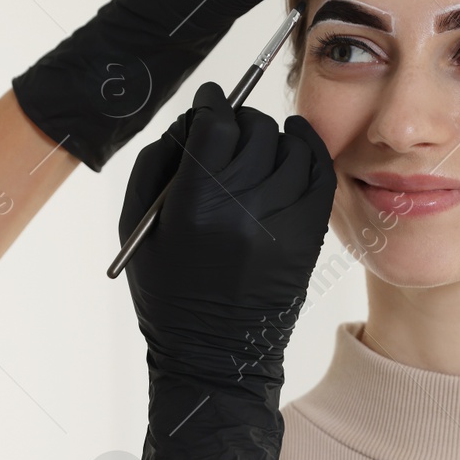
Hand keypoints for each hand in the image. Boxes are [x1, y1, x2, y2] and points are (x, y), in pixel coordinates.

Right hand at [119, 82, 336, 459]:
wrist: (216, 356)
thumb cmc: (169, 293)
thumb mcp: (141, 227)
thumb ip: (160, 163)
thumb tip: (193, 119)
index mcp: (194, 206)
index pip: (213, 125)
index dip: (210, 105)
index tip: (210, 102)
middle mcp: (242, 209)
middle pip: (252, 130)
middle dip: (239, 122)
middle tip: (231, 129)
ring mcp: (282, 222)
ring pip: (288, 146)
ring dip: (274, 134)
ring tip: (264, 137)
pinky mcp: (309, 236)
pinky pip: (319, 173)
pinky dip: (309, 150)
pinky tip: (299, 142)